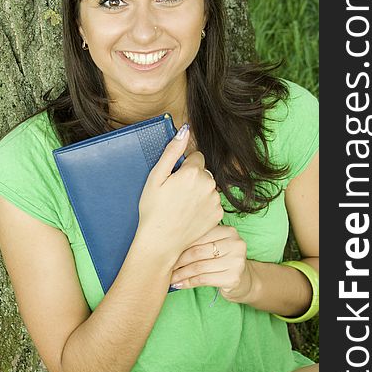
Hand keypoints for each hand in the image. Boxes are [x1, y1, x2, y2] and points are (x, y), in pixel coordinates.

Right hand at [137, 125, 223, 262]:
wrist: (161, 242)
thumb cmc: (153, 209)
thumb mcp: (156, 177)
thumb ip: (172, 151)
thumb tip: (184, 130)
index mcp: (193, 172)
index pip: (196, 156)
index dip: (183, 167)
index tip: (173, 180)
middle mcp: (209, 183)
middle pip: (203, 171)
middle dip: (192, 177)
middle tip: (175, 193)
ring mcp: (215, 200)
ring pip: (208, 186)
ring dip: (199, 191)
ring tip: (181, 205)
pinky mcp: (218, 214)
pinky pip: (212, 201)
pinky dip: (204, 205)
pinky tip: (190, 214)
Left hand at [170, 225, 254, 302]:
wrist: (244, 280)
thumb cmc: (223, 260)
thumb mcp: (216, 245)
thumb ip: (199, 240)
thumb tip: (166, 242)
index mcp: (229, 231)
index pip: (199, 236)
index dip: (180, 244)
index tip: (165, 250)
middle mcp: (236, 244)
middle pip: (198, 252)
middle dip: (178, 260)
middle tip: (164, 265)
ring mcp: (236, 262)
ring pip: (199, 267)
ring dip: (181, 274)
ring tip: (169, 277)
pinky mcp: (233, 278)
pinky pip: (203, 279)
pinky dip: (188, 283)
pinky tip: (178, 285)